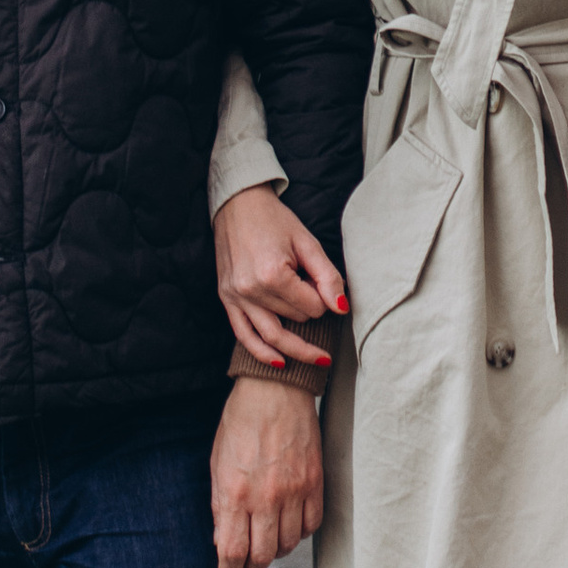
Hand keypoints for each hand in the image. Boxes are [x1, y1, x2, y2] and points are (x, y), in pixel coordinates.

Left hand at [211, 378, 323, 567]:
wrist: (275, 390)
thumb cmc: (240, 423)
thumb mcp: (217, 464)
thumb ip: (219, 505)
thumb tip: (222, 539)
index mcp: (235, 493)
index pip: (233, 552)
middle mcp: (265, 498)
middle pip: (263, 556)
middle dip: (252, 565)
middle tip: (248, 562)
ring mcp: (294, 492)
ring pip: (290, 545)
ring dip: (277, 550)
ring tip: (269, 542)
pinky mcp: (315, 483)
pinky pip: (312, 525)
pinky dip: (301, 532)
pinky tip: (290, 524)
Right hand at [215, 179, 346, 367]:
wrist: (237, 205)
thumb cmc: (275, 220)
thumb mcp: (307, 242)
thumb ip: (327, 276)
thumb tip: (341, 309)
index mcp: (273, 275)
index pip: (312, 307)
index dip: (323, 299)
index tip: (322, 283)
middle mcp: (251, 290)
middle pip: (294, 320)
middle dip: (310, 312)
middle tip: (317, 298)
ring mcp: (235, 297)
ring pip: (272, 336)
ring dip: (297, 349)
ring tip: (319, 360)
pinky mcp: (227, 299)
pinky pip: (244, 335)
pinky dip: (262, 353)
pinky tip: (279, 363)